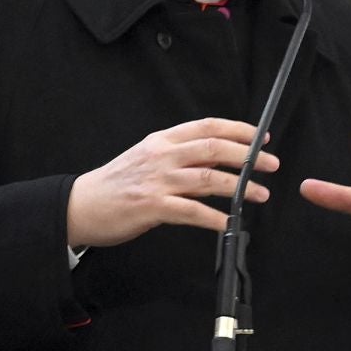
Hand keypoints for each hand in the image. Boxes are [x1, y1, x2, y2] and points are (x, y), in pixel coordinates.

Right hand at [66, 118, 278, 247]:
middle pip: (212, 148)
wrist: (81, 205)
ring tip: (259, 194)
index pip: (206, 127)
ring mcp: (156, 181)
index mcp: (161, 141)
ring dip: (239, 187)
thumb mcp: (146, 159)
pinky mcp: (151, 206)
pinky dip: (214, 218)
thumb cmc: (115, 184)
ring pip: (207, 179)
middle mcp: (160, 157)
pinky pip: (191, 211)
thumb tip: (217, 161)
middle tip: (269, 164)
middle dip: (247, 156)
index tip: (261, 138)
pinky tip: (229, 222)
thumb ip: (178, 157)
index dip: (238, 130)